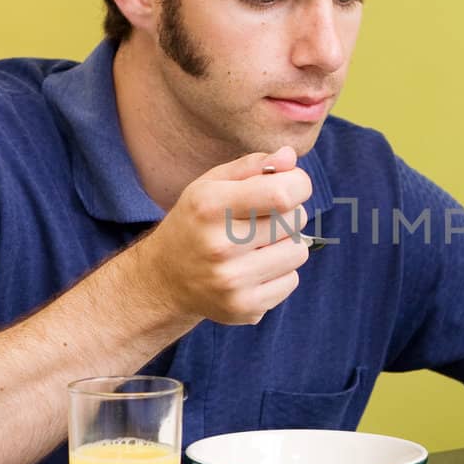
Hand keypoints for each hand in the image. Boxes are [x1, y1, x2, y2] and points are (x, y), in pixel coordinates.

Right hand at [142, 145, 311, 324]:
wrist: (164, 279)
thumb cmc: (196, 222)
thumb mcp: (211, 185)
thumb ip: (253, 166)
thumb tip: (290, 157)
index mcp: (210, 206)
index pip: (283, 194)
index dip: (298, 184)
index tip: (292, 185)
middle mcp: (219, 246)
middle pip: (295, 220)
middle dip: (289, 213)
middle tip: (264, 218)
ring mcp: (232, 281)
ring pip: (299, 251)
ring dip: (286, 244)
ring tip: (258, 245)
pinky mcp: (244, 307)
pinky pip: (292, 280)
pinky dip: (280, 272)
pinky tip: (254, 268)